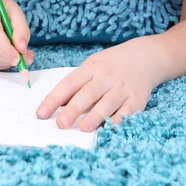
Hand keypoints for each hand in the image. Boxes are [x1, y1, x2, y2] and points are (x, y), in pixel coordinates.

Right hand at [0, 0, 33, 69]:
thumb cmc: (1, 10)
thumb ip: (21, 29)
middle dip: (9, 58)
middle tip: (25, 59)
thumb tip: (22, 49)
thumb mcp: (16, 12)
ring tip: (19, 57)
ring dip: (6, 63)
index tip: (19, 58)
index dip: (6, 49)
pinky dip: (0, 64)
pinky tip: (8, 58)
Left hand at [36, 37, 163, 131]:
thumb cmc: (111, 65)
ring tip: (83, 128)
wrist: (145, 57)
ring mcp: (122, 88)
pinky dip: (118, 120)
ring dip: (95, 116)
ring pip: (107, 102)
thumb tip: (56, 106)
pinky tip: (109, 129)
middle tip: (60, 123)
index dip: (54, 98)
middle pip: (88, 93)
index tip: (41, 113)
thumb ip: (77, 85)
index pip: (69, 83)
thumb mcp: (92, 66)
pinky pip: (126, 111)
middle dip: (73, 109)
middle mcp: (106, 77)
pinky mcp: (137, 99)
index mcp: (91, 68)